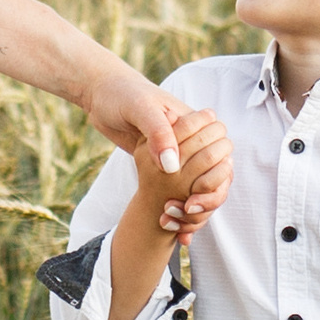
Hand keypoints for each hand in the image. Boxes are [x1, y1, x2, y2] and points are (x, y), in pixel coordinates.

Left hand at [81, 61, 231, 228]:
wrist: (100, 94)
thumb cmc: (122, 94)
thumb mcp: (140, 109)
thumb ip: (158, 133)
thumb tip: (172, 166)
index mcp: (192, 123)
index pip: (219, 155)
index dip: (213, 179)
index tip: (192, 199)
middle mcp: (188, 140)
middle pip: (213, 174)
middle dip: (205, 198)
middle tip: (186, 212)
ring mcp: (174, 152)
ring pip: (196, 184)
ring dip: (192, 207)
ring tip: (178, 225)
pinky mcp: (159, 163)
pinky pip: (174, 185)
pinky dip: (176, 206)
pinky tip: (171, 225)